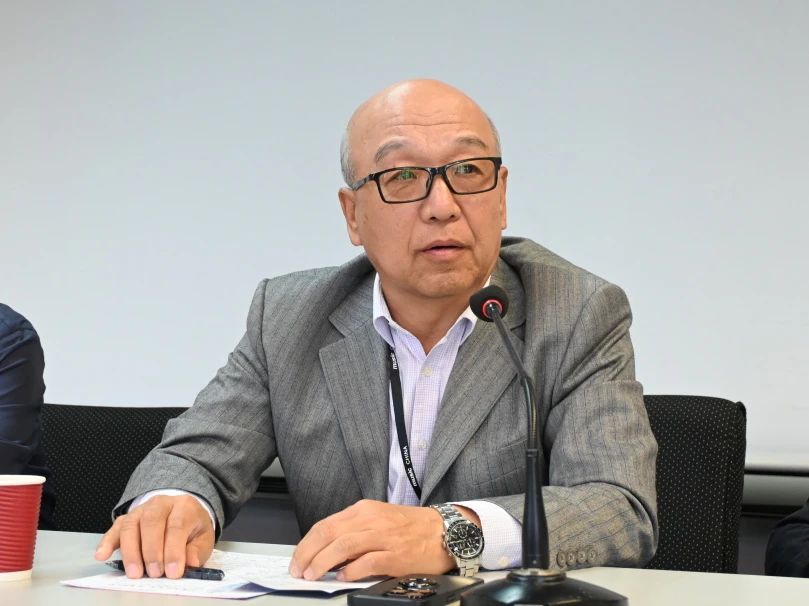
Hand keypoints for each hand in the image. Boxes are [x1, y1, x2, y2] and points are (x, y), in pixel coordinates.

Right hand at [94, 495, 214, 578]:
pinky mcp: (126, 518)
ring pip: (131, 525)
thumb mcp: (203, 538)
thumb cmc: (191, 528)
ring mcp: (141, 510)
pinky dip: (107, 542)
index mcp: (184, 506)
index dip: (174, 550)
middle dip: (152, 551)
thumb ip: (197, 550)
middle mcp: (161, 504)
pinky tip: (102, 555)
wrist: (181, 512)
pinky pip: (114, 528)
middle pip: (151, 521)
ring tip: (135, 573)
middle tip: (155, 574)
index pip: (177, 525)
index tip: (173, 572)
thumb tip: (190, 562)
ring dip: (131, 551)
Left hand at [289, 500, 474, 580]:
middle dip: (308, 553)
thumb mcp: (377, 519)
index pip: (325, 524)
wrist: (444, 531)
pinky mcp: (396, 555)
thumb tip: (326, 552)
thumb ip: (353, 531)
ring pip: (343, 546)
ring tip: (312, 575)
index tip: (298, 558)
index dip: (307, 543)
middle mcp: (371, 520)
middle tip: (299, 570)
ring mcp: (384, 536)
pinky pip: (367, 562)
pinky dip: (351, 571)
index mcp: (364, 509)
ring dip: (323, 562)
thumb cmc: (410, 527)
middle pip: (329, 534)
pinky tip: (342, 578)